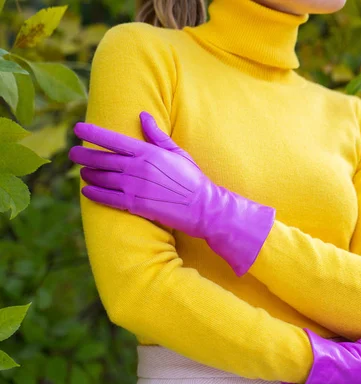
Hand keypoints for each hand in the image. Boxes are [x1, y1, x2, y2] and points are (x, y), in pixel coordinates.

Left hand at [68, 112, 274, 275]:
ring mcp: (134, 187)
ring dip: (88, 174)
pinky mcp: (135, 205)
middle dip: (83, 155)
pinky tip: (87, 191)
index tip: (77, 128)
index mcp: (148, 152)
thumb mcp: (177, 152)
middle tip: (73, 153)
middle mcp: (137, 168)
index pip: (113, 139)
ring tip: (83, 172)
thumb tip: (143, 116)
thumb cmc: (191, 178)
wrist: (201, 206)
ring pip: (101, 178)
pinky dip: (93, 194)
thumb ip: (157, 135)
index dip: (92, 133)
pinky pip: (106, 198)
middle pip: (101, 159)